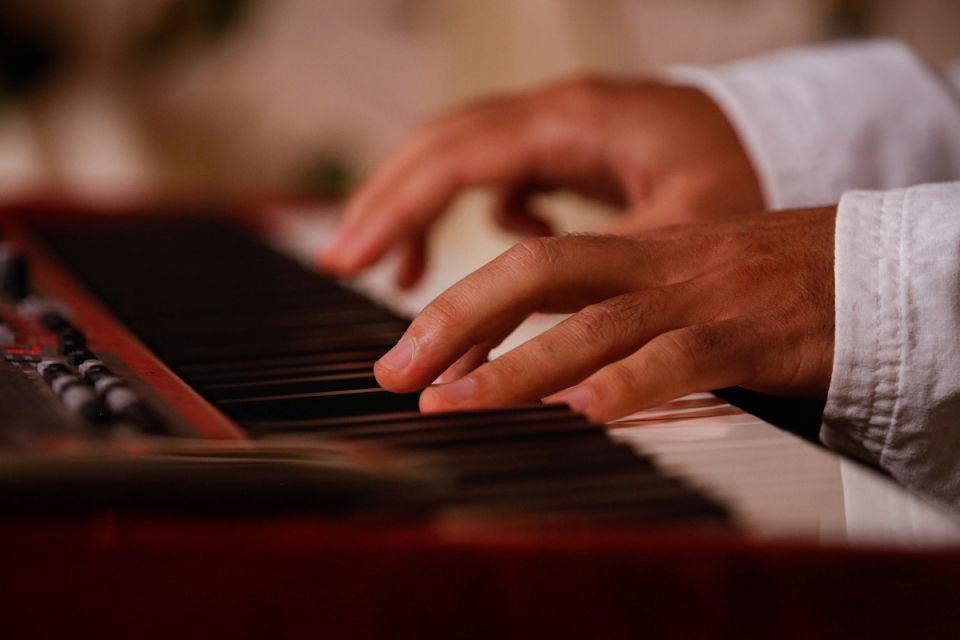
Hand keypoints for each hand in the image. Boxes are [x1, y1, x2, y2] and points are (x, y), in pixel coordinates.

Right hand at [321, 77, 763, 287]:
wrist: (787, 138)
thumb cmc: (742, 175)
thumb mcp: (675, 231)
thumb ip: (593, 272)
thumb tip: (523, 332)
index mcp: (575, 120)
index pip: (457, 157)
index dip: (396, 206)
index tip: (350, 258)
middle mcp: (557, 113)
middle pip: (441, 146)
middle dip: (386, 202)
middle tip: (342, 262)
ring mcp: (560, 127)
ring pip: (462, 156)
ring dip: (421, 207)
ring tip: (398, 273)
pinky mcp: (570, 149)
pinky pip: (500, 173)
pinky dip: (477, 210)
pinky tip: (500, 250)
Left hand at [373, 207, 835, 421]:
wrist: (870, 272)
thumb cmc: (766, 288)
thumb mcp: (678, 287)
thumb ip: (613, 317)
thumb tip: (546, 371)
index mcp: (634, 254)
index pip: (530, 267)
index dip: (461, 306)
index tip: (407, 353)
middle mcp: (654, 269)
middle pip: (539, 274)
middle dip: (458, 320)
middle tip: (398, 373)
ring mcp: (699, 299)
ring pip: (595, 321)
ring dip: (517, 364)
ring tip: (455, 403)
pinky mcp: (749, 335)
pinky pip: (682, 358)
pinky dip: (629, 384)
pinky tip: (585, 412)